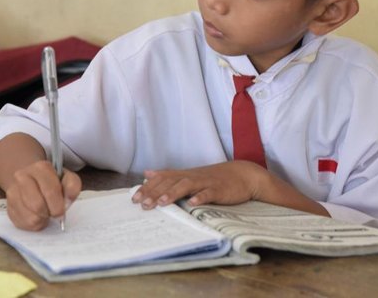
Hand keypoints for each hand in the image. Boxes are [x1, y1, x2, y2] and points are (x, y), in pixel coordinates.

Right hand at [5, 160, 81, 230]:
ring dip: (42, 219)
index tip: (63, 211)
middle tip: (56, 213)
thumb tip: (67, 201)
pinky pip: (23, 223)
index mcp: (41, 168)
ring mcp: (12, 191)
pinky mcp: (9, 206)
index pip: (50, 191)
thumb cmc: (53, 180)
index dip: (59, 205)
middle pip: (38, 205)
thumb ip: (72, 186)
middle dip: (50, 213)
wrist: (31, 178)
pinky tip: (38, 215)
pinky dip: (34, 224)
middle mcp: (23, 177)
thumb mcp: (67, 177)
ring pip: (30, 217)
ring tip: (47, 213)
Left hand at [132, 161, 266, 209]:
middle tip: (142, 204)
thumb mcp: (190, 175)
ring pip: (187, 185)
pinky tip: (192, 203)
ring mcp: (206, 182)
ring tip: (161, 202)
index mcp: (185, 174)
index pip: (162, 178)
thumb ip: (169, 175)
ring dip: (173, 193)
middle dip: (155, 192)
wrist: (242, 175)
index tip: (134, 198)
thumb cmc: (214, 178)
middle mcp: (192, 176)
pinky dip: (200, 197)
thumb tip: (148, 174)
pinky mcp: (219, 190)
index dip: (148, 187)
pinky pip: (209, 193)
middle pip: (171, 182)